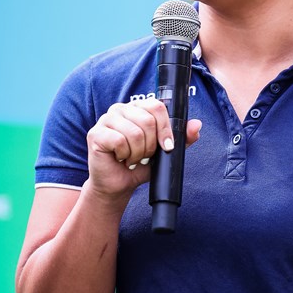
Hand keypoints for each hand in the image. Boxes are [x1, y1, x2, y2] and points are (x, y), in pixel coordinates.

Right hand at [86, 98, 201, 197]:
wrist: (119, 185)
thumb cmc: (140, 166)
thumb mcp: (165, 152)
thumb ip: (181, 138)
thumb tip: (197, 125)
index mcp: (137, 108)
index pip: (157, 107)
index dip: (165, 128)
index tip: (166, 146)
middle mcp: (120, 109)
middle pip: (147, 120)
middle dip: (151, 145)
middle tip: (144, 155)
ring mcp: (106, 119)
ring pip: (135, 133)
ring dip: (138, 153)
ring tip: (132, 158)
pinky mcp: (96, 134)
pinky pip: (120, 141)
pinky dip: (126, 155)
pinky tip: (121, 158)